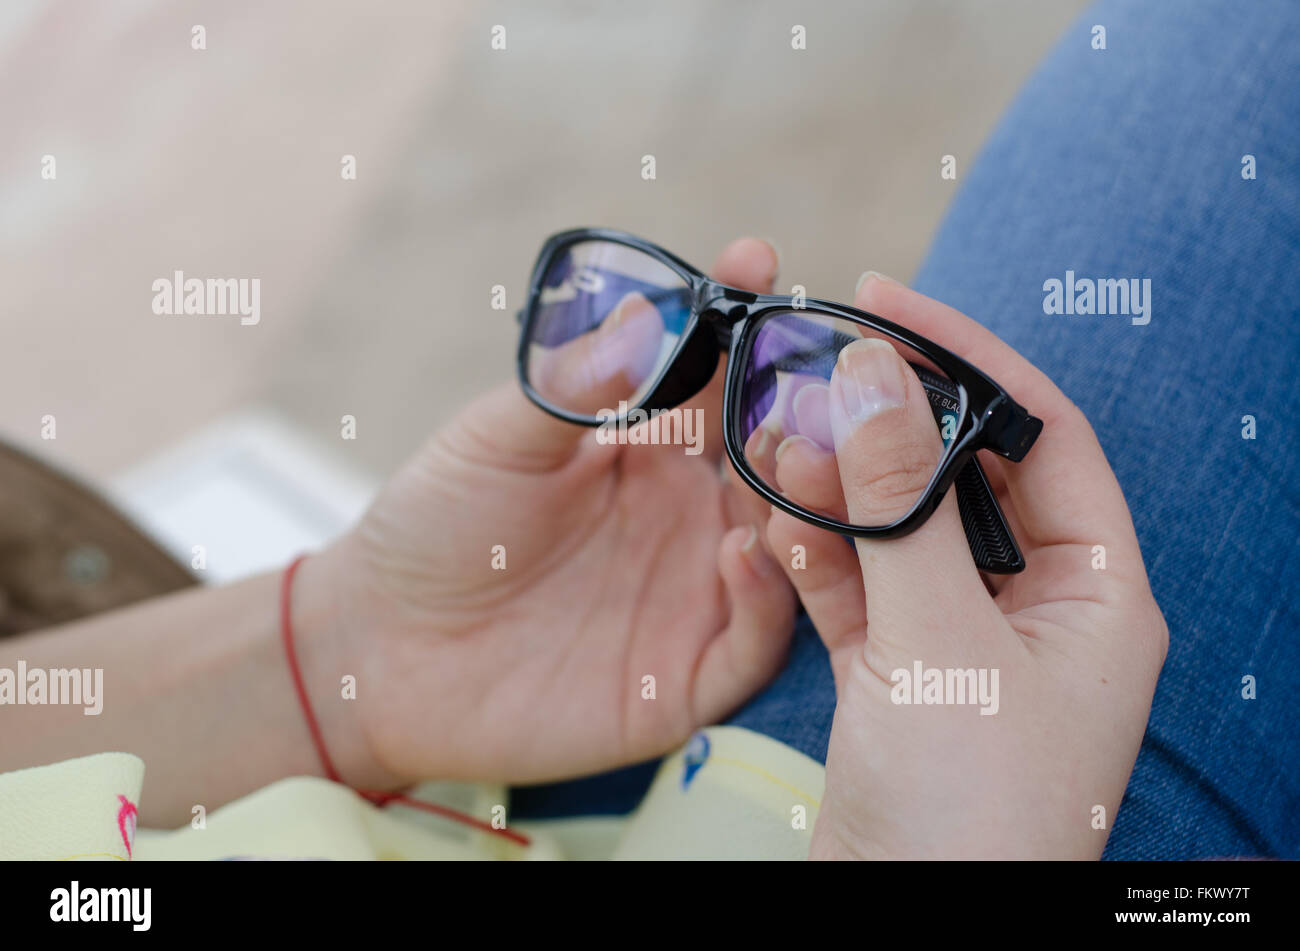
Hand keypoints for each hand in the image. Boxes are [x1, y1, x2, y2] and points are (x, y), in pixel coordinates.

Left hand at [304, 238, 795, 789]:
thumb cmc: (434, 530)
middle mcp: (688, 519)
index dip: (741, 322)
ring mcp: (694, 596)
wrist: (381, 652)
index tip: (755, 258)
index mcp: (650, 453)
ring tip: (792, 457)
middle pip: (775, 462)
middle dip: (800, 415)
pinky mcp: (683, 680)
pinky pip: (750, 641)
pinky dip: (763, 598)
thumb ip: (571, 388)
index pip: (720, 380)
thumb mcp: (495, 443)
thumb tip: (645, 315)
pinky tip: (743, 553)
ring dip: (802, 503)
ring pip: (785, 549)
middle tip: (811, 374)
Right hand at [765, 274, 1167, 858]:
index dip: (967, 358)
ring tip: (773, 443)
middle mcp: (1033, 610)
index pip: (1041, 433)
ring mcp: (957, 643)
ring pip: (895, 531)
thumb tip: (872, 376)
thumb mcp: (941, 645)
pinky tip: (773, 520)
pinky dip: (814, 553)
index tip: (885, 301)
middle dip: (881, 424)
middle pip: (958, 476)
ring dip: (836, 487)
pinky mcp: (893, 677)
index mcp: (1093, 593)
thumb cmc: (969, 817)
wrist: (906, 939)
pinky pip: (854, 589)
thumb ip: (904, 509)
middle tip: (807, 369)